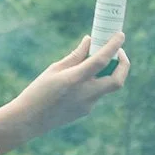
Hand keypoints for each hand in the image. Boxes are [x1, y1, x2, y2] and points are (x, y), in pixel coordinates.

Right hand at [9, 32, 129, 139]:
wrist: (30, 119)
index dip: (113, 46)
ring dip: (107, 72)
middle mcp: (85, 94)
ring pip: (107, 86)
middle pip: (117, 80)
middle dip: (124, 65)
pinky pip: (96, 93)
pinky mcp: (86, 111)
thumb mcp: (54, 69)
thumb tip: (89, 41)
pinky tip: (79, 79)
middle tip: (119, 52)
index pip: (101, 61)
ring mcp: (88, 105)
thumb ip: (75, 56)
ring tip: (96, 61)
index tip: (120, 34)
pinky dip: (94, 82)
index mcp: (75, 79)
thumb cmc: (38, 90)